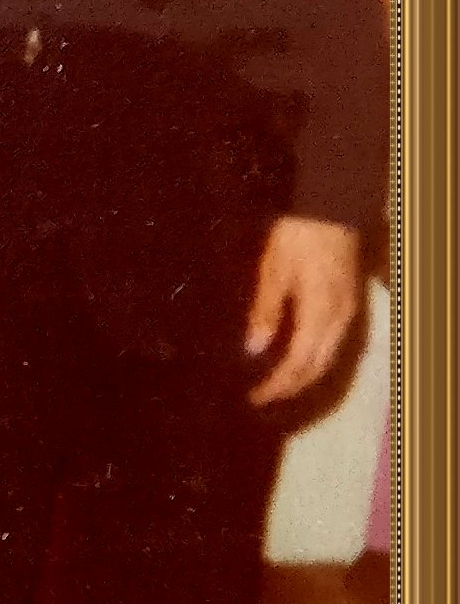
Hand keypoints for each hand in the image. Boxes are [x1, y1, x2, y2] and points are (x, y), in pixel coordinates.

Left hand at [245, 215, 360, 405]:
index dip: (276, 386)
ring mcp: (347, 312)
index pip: (298, 365)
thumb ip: (266, 312)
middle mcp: (339, 320)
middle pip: (317, 368)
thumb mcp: (274, 272)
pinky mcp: (349, 302)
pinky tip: (298, 356)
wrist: (330, 206)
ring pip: (328, 358)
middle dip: (290, 388)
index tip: (254, 397)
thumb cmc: (297, 236)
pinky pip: (333, 343)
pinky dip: (314, 358)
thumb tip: (254, 350)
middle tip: (263, 397)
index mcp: (319, 315)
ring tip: (278, 384)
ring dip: (304, 376)